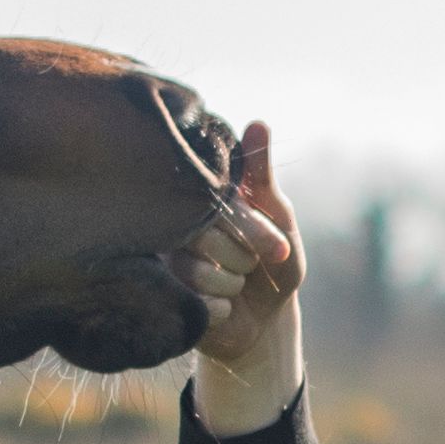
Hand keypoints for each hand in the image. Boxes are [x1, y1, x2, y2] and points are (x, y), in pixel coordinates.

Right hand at [185, 120, 305, 436]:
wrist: (266, 320)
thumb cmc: (274, 262)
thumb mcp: (277, 216)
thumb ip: (262, 177)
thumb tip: (259, 122)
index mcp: (200, 204)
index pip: (219, 205)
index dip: (254, 230)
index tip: (278, 248)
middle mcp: (176, 230)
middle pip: (208, 240)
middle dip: (244, 261)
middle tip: (250, 268)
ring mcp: (167, 267)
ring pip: (202, 274)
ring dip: (233, 288)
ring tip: (232, 287)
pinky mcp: (166, 303)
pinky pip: (201, 306)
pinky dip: (223, 312)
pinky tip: (221, 311)